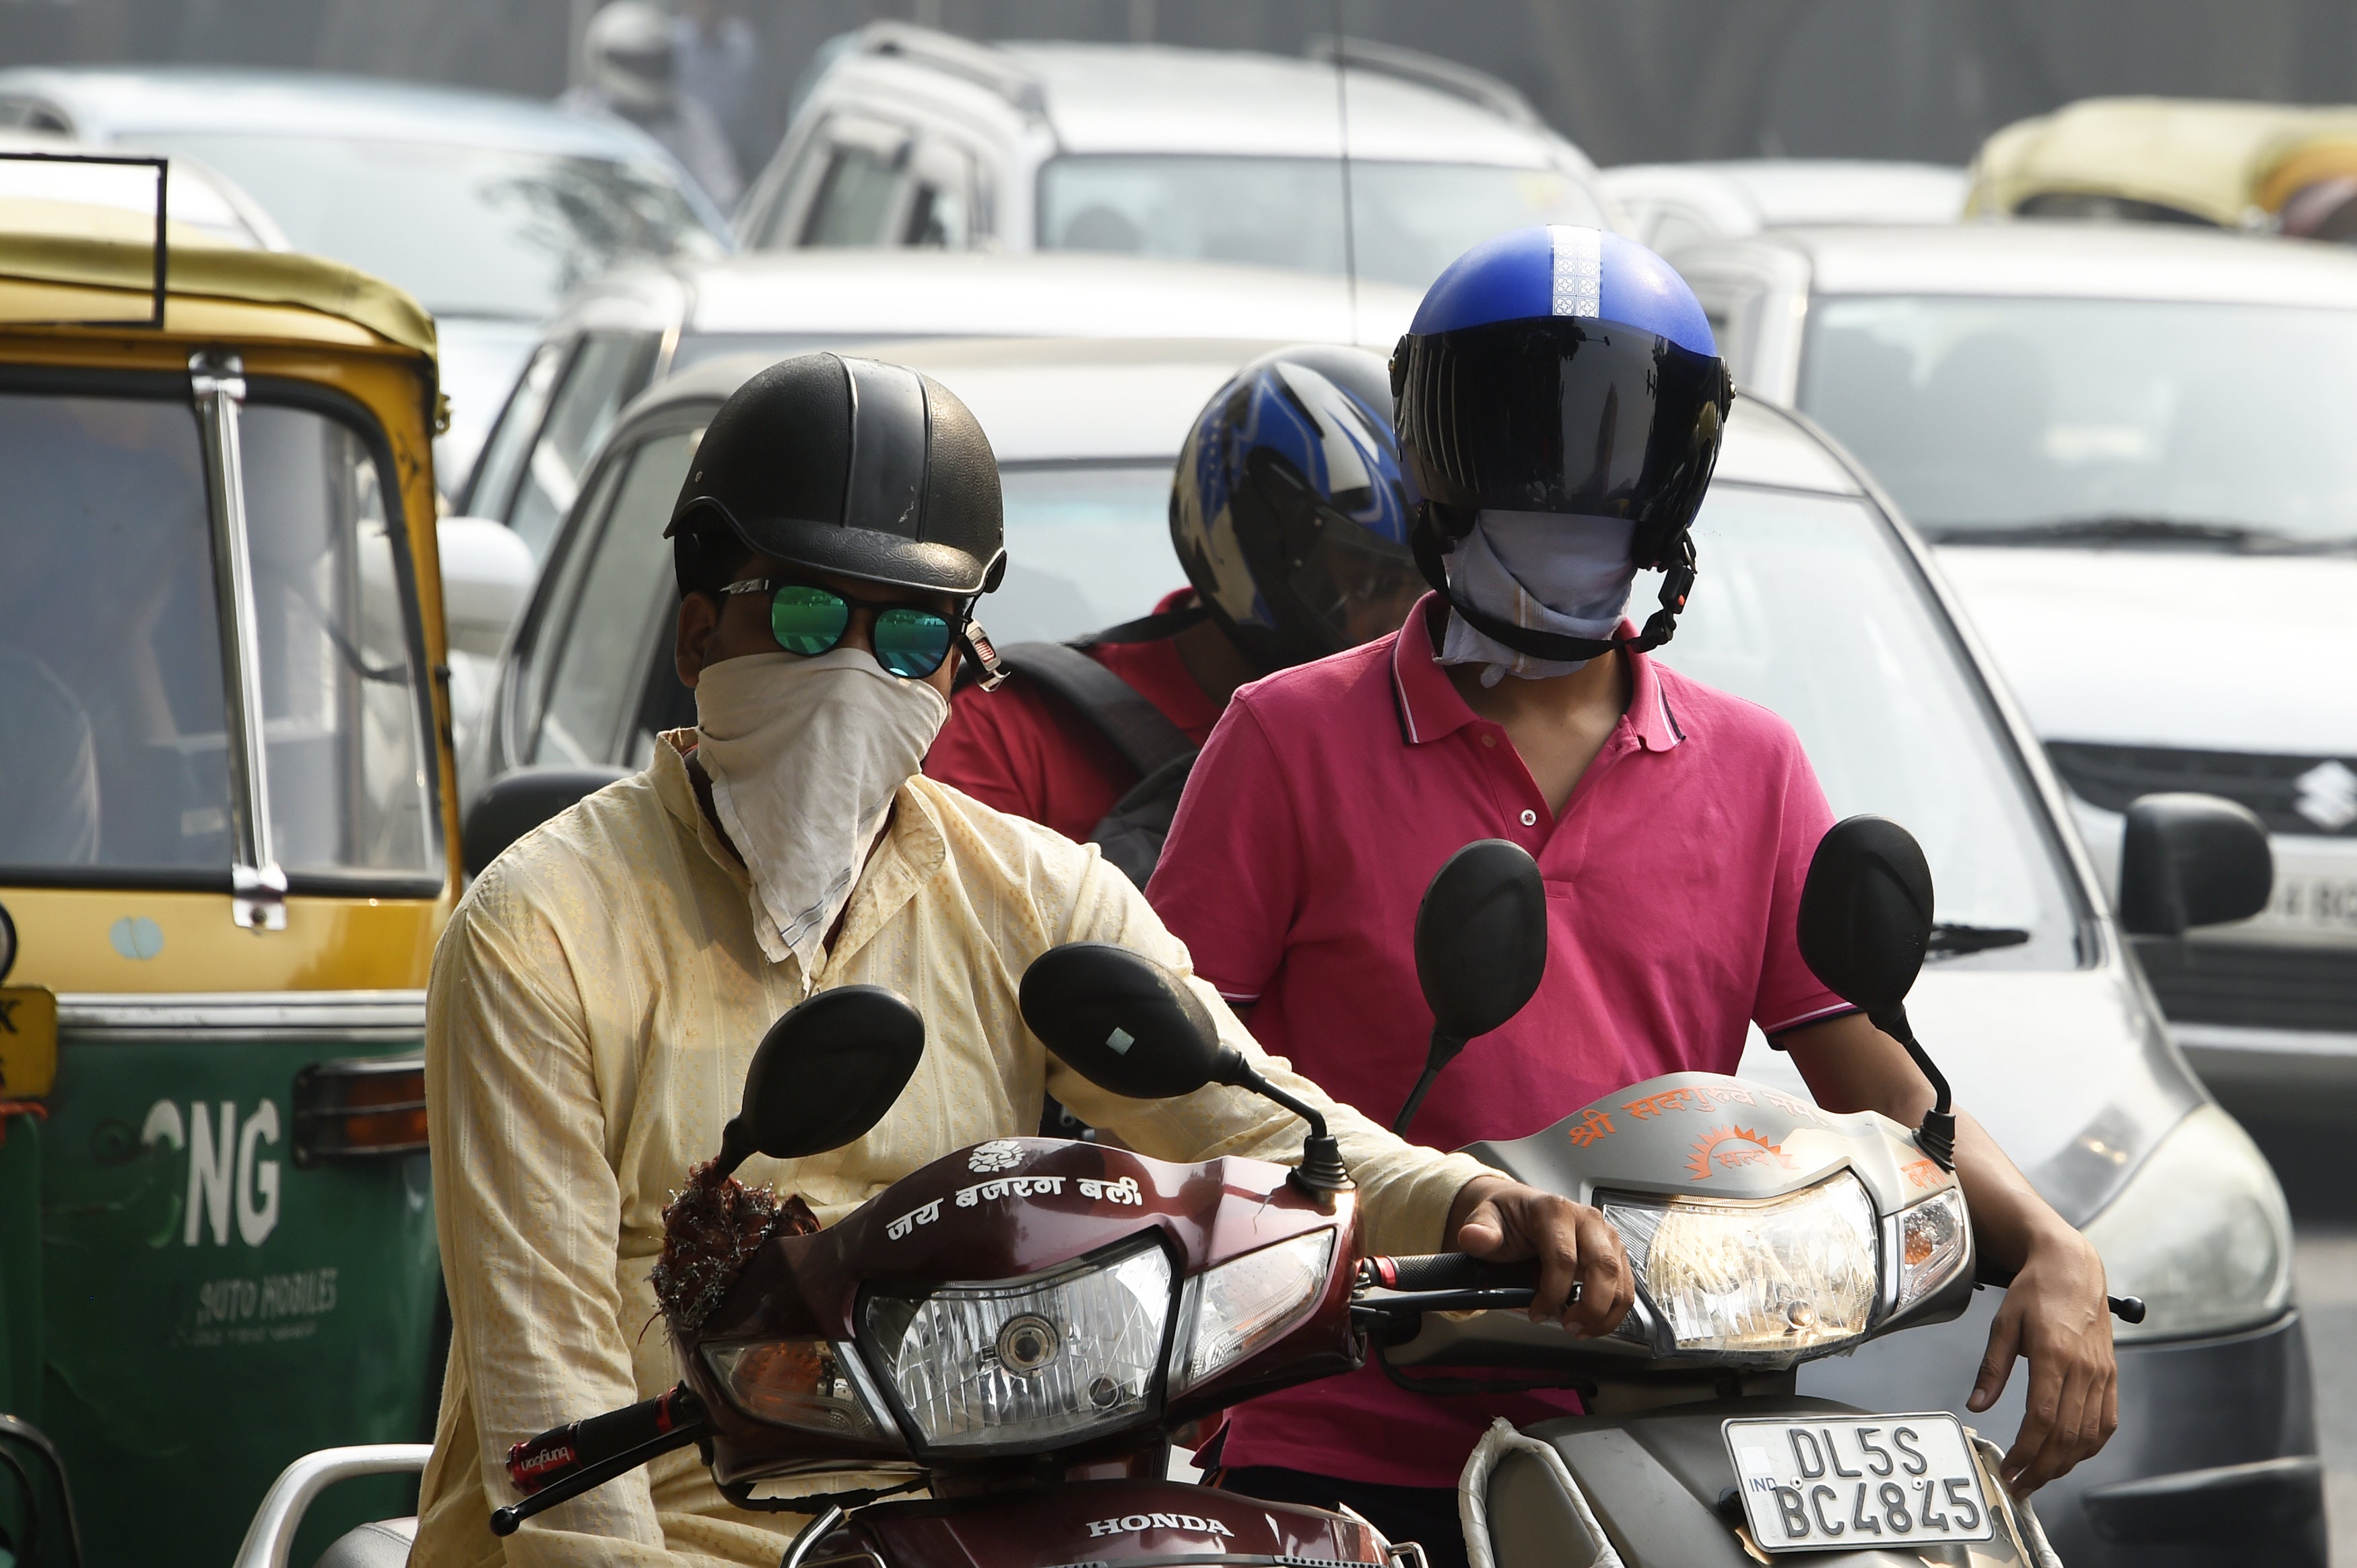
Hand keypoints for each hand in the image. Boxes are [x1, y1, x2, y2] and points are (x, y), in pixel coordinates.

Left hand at [1447, 1176, 1632, 1336]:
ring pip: (1620, 1280)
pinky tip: (1591, 1324)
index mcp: (1554, 1209)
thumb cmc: (1506, 1219)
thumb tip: (1473, 1237)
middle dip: (1589, 1306)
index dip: (1552, 1292)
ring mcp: (1605, 1236)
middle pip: (1603, 1268)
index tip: (1536, 1312)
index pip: (1564, 1257)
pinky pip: (1625, 1287)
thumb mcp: (1485, 1219)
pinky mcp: (1614, 1253)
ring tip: (1579, 1330)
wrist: (1518, 1211)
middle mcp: (1586, 1220)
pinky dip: (1613, 1312)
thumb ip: (1480, 1231)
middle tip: (1568, 1327)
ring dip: (1604, 1313)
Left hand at [1969, 1226, 2117, 1491]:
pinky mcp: (2111, 1376)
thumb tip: (1977, 1404)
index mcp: (2054, 1355)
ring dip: (2066, 1463)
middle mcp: (2083, 1369)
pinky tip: (2071, 1456)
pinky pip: (2107, 1422)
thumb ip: (1992, 1367)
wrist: (2073, 1269)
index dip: (2026, 1451)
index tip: (2009, 1468)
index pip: (2043, 1418)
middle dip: (2043, 1468)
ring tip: (2040, 1476)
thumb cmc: (2035, 1292)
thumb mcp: (2003, 1324)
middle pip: (2067, 1435)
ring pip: (2090, 1435)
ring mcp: (2102, 1374)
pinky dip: (2091, 1446)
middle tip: (2021, 1485)